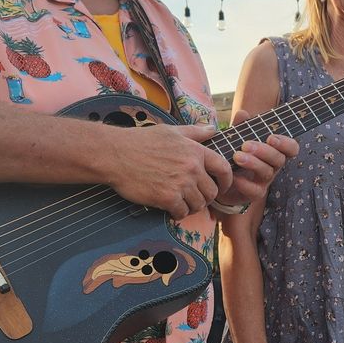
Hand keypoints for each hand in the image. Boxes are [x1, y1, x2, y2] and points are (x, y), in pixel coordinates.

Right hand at [101, 122, 231, 218]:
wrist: (116, 154)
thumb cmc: (141, 141)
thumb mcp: (171, 131)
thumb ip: (195, 132)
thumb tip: (213, 129)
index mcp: (195, 151)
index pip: (224, 169)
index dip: (227, 181)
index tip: (223, 187)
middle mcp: (192, 168)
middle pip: (212, 192)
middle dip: (206, 197)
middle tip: (195, 197)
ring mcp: (180, 184)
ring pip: (198, 205)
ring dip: (191, 207)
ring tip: (181, 203)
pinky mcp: (167, 198)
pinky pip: (182, 212)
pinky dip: (178, 213)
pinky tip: (170, 209)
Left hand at [212, 109, 298, 208]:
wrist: (221, 180)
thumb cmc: (235, 155)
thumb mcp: (236, 138)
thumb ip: (240, 127)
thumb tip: (243, 114)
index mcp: (274, 150)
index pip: (291, 148)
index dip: (285, 143)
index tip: (271, 137)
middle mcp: (273, 166)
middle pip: (279, 159)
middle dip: (264, 151)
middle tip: (245, 145)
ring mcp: (264, 181)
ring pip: (267, 172)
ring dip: (253, 163)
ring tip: (236, 157)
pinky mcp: (254, 193)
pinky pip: (255, 191)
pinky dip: (245, 184)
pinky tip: (234, 177)